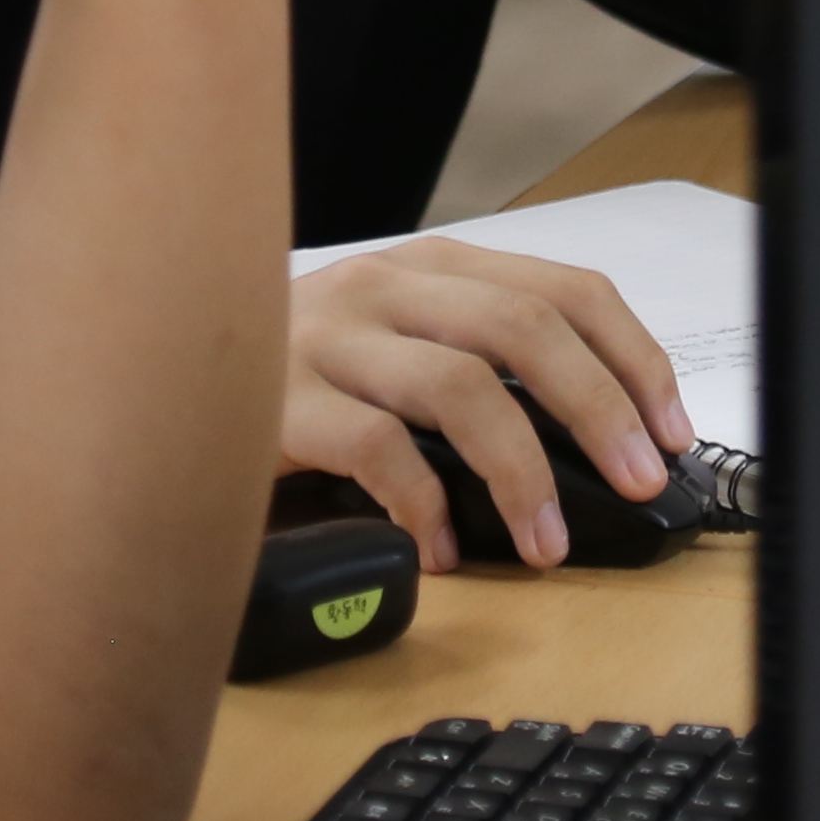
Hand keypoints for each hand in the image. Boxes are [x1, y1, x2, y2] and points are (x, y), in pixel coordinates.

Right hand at [283, 241, 689, 572]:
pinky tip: (443, 552)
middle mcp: (384, 287)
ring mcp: (327, 339)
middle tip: (638, 480)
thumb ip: (472, 372)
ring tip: (547, 542)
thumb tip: (591, 446)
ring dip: (522, 471)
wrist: (147, 373)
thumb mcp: (392, 351)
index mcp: (430, 267)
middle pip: (524, 328)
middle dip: (598, 407)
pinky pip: (374, 449)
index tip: (672, 429)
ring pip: (458, 387)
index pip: (564, 288)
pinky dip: (424, 504)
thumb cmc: (290, 377)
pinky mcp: (275, 402)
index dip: (632, 357)